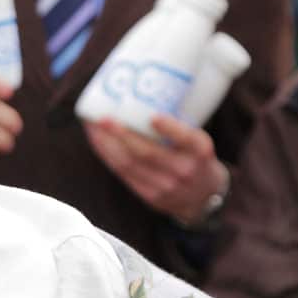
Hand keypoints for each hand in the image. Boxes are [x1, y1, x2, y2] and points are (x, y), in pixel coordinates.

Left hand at [85, 113, 228, 225]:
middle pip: (148, 153)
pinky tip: (98, 142)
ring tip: (94, 128)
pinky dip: (108, 156)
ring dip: (107, 144)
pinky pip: (124, 174)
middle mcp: (184, 170)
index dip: (169, 128)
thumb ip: (176, 130)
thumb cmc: (196, 160)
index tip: (153, 117)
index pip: (186, 139)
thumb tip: (139, 100)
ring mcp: (166, 186)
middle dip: (122, 134)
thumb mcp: (198, 143)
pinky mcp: (150, 196)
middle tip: (104, 118)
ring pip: (130, 164)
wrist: (204, 198)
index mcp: (200, 151)